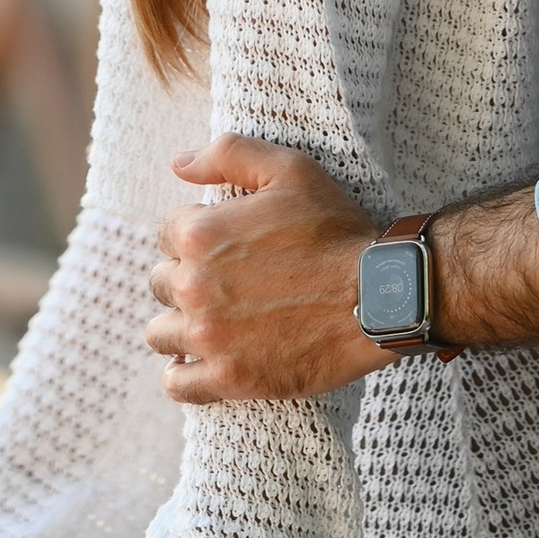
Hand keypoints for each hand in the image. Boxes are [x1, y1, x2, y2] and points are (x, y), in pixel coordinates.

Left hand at [145, 135, 382, 403]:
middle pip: (160, 283)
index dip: (194, 236)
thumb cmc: (336, 231)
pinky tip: (202, 363)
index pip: (166, 234)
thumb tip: (178, 164)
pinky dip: (183, 375)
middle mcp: (193, 287)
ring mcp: (209, 337)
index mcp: (200, 234)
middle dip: (185, 279)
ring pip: (160, 333)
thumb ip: (228, 154)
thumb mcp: (289, 169)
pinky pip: (178, 384)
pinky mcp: (230, 378)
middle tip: (225, 283)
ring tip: (212, 323)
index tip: (222, 247)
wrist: (378, 298)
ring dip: (179, 326)